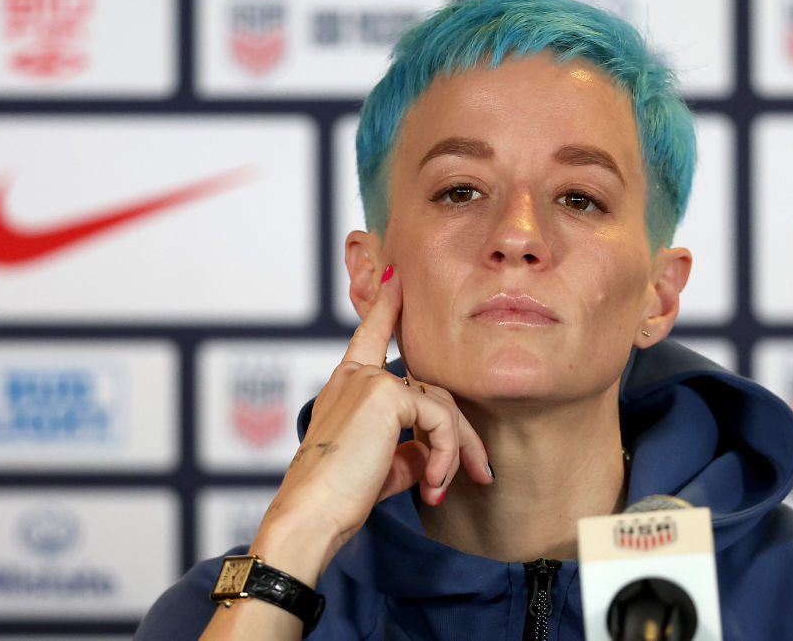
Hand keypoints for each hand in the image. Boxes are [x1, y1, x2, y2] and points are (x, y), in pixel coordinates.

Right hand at [250, 265, 492, 585]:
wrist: (311, 515)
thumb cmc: (337, 497)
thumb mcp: (381, 466)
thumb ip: (410, 448)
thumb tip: (437, 451)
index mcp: (347, 384)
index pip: (371, 335)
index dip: (386, 307)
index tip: (396, 278)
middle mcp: (356, 374)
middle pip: (432, 389)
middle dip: (462, 434)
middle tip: (481, 472)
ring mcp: (371, 380)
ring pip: (443, 405)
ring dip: (456, 451)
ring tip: (444, 489)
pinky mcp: (386, 395)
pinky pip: (439, 420)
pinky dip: (445, 455)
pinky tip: (433, 486)